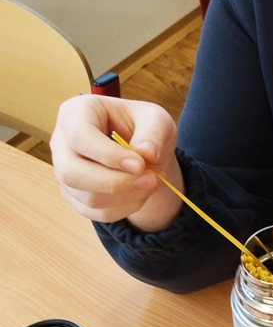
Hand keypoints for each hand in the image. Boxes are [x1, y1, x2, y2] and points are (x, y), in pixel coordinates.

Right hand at [50, 95, 182, 230]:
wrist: (141, 149)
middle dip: (115, 182)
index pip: (80, 137)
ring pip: (86, 197)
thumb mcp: (156, 119)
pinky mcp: (72, 193)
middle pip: (72, 172)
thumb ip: (154, 132)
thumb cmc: (142, 126)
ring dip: (126, 196)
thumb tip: (146, 154)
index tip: (140, 164)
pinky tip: (140, 193)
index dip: (109, 155)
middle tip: (151, 179)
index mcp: (75, 113)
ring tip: (151, 182)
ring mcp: (63, 170)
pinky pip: (94, 212)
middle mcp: (61, 142)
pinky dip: (123, 208)